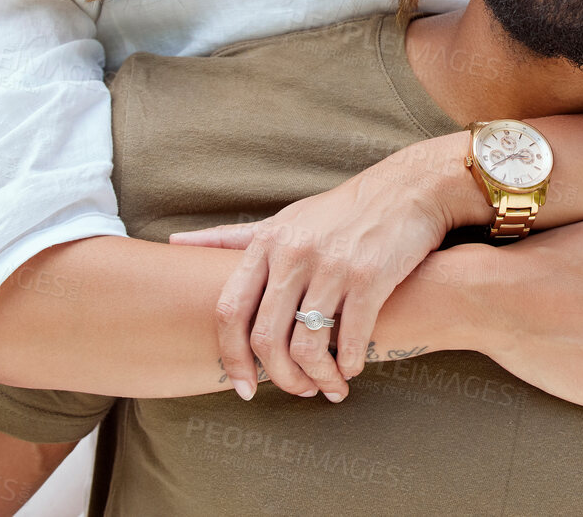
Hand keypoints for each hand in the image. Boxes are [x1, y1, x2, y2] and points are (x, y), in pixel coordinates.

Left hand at [167, 140, 466, 401]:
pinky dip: (349, 366)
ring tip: (330, 387)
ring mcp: (332, 265)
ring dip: (317, 379)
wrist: (406, 190)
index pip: (228, 310)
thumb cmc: (340, 212)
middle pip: (265, 338)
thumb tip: (175, 243)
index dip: (230, 357)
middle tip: (298, 391)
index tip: (244, 386)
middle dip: (279, 378)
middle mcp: (294, 253)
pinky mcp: (370, 277)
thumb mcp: (283, 218)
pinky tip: (353, 369)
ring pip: (307, 346)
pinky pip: (350, 340)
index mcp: (268, 242)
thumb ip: (232, 239)